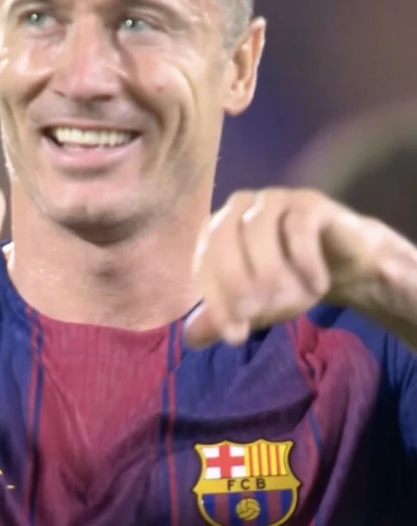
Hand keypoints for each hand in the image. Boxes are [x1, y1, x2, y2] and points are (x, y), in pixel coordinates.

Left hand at [184, 188, 388, 347]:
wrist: (346, 264)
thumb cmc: (289, 280)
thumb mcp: (254, 304)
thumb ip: (223, 316)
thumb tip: (191, 338)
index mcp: (216, 228)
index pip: (204, 264)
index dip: (216, 302)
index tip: (234, 336)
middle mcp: (238, 206)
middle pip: (223, 241)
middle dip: (236, 284)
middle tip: (256, 316)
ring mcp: (273, 200)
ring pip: (259, 232)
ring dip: (272, 273)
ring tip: (293, 303)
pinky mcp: (309, 202)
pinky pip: (299, 227)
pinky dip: (306, 260)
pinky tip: (318, 287)